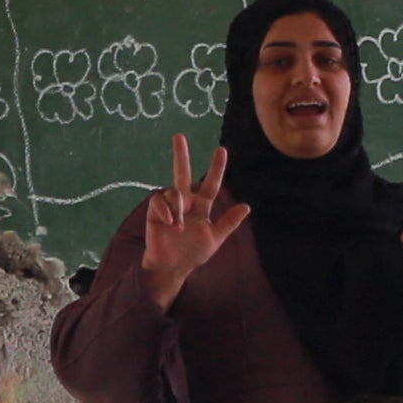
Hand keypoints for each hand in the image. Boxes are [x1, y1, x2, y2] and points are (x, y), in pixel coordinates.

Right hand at [138, 135, 252, 310]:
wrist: (172, 267)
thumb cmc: (194, 253)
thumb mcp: (215, 238)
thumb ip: (229, 222)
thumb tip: (247, 206)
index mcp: (202, 206)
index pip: (211, 184)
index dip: (217, 168)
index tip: (222, 150)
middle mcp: (185, 202)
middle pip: (183, 173)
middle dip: (181, 155)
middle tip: (179, 136)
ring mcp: (169, 206)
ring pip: (173, 192)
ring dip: (178, 209)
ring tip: (179, 228)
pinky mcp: (155, 211)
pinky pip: (159, 201)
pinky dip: (166, 211)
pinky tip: (170, 224)